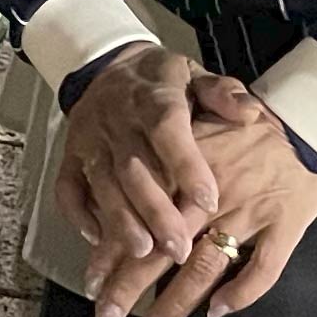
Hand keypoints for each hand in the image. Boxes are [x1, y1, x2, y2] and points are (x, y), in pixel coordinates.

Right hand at [52, 47, 228, 316]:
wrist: (110, 64)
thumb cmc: (163, 80)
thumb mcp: (196, 74)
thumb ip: (223, 93)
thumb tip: (250, 113)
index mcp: (153, 98)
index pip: (167, 132)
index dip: (186, 166)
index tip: (209, 201)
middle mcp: (117, 120)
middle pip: (133, 168)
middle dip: (155, 211)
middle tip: (179, 249)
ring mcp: (89, 138)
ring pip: (102, 182)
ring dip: (120, 219)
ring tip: (142, 252)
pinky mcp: (69, 154)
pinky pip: (66, 186)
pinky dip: (77, 214)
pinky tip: (97, 240)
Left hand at [103, 87, 316, 316]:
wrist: (307, 117)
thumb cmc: (242, 123)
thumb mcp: (192, 124)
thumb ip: (160, 157)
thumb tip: (118, 195)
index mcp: (182, 169)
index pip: (138, 217)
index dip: (112, 252)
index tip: (91, 281)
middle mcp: (211, 193)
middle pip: (163, 249)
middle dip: (130, 287)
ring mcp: (249, 211)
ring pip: (206, 266)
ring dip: (176, 302)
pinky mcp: (286, 224)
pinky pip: (263, 269)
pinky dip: (241, 294)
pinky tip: (218, 312)